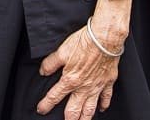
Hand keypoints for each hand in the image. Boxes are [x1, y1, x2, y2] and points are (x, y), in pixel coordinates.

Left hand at [36, 0, 128, 118]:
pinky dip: (104, 105)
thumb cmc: (85, 42)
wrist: (105, 38)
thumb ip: (50, 63)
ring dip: (84, 118)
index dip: (46, 105)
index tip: (41, 109)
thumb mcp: (62, 50)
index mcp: (70, 80)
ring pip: (90, 109)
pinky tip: (102, 109)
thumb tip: (43, 71)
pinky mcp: (108, 82)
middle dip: (68, 119)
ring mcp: (96, 86)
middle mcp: (83, 87)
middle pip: (74, 110)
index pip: (54, 96)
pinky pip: (106, 97)